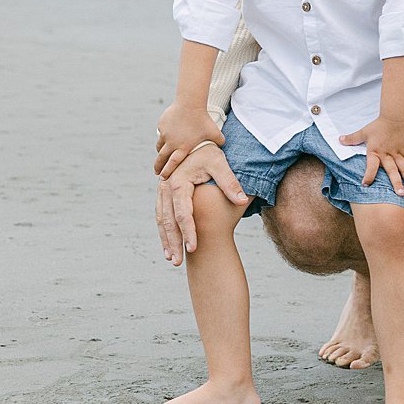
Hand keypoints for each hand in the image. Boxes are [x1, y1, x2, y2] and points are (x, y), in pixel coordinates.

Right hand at [154, 103, 223, 176]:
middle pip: (162, 159)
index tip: (163, 178)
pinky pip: (161, 133)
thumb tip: (223, 146)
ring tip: (160, 156)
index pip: (173, 164)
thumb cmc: (204, 119)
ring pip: (160, 146)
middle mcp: (172, 143)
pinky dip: (162, 137)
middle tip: (156, 173)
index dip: (167, 172)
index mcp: (183, 148)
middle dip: (158, 167)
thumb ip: (219, 141)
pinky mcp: (162, 125)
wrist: (191, 104)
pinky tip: (166, 137)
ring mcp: (165, 134)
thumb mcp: (214, 132)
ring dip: (160, 152)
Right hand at [154, 140, 248, 265]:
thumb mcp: (220, 163)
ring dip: (166, 241)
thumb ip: (230, 182)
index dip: (188, 231)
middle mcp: (167, 188)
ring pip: (162, 221)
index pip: (183, 212)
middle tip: (178, 263)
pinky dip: (164, 233)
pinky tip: (168, 248)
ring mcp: (163, 191)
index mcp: (179, 182)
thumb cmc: (209, 152)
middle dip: (174, 242)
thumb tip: (243, 199)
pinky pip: (161, 217)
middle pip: (168, 220)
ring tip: (172, 260)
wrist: (195, 141)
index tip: (194, 248)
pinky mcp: (164, 194)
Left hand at [340, 115, 403, 194]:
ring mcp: (399, 153)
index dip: (368, 175)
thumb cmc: (379, 125)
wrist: (395, 116)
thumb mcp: (364, 132)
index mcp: (375, 151)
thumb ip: (352, 138)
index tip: (366, 185)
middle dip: (396, 182)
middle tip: (399, 194)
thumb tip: (339, 140)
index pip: (371, 165)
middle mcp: (388, 154)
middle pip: (392, 170)